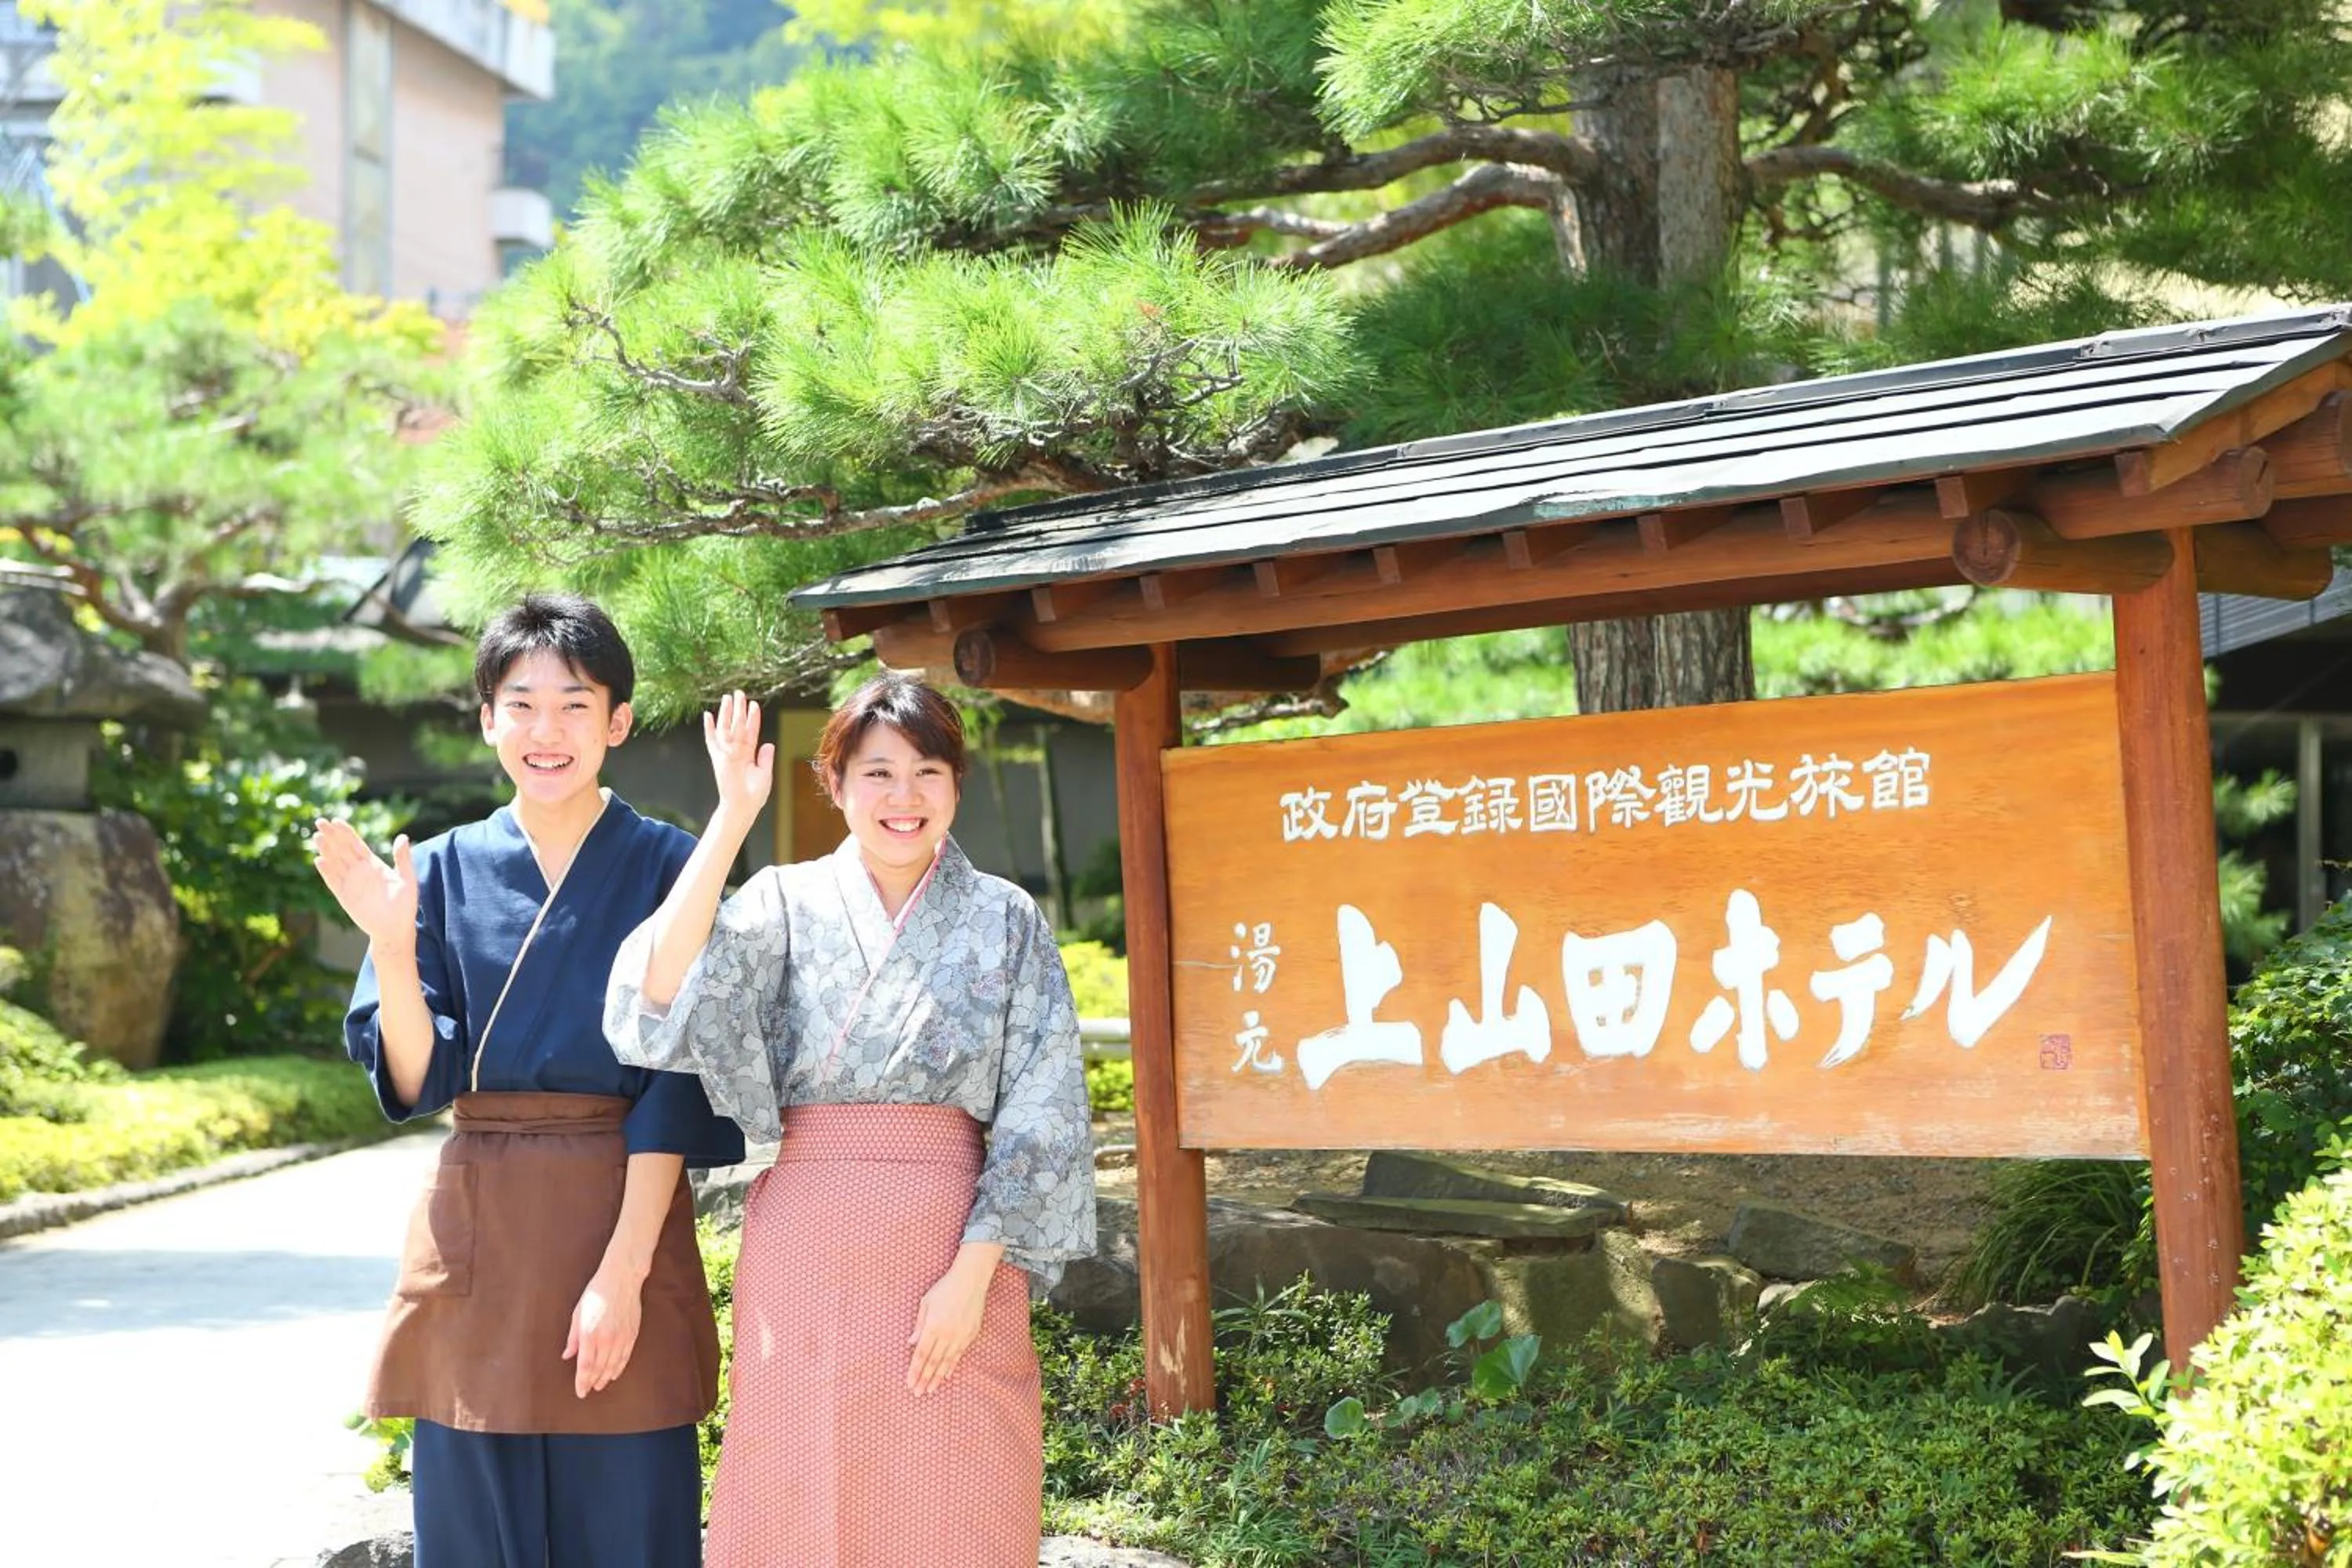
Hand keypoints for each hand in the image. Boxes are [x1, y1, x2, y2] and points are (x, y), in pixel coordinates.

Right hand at [310, 819, 418, 949]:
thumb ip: (402, 859)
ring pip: (335, 862)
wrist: (395, 929)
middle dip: (331, 836)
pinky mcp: (344, 896)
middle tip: (320, 821)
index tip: (336, 820)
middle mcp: (359, 871)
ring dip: (326, 850)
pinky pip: (333, 881)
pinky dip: (327, 871)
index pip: (356, 844)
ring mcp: (351, 883)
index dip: (346, 832)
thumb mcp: (407, 879)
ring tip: (317, 837)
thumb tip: (403, 837)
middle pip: (342, 849)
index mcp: (373, 864)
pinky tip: (319, 860)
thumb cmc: (404, 905)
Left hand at [564, 1263, 643, 1397]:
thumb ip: (573, 1337)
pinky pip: (625, 1357)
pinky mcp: (632, 1334)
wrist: (622, 1278)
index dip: (582, 1382)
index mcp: (589, 1333)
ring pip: (612, 1366)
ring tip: (599, 1385)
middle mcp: (606, 1338)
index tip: (580, 1391)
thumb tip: (567, 1355)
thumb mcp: (578, 1312)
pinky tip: (614, 1374)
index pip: (585, 1366)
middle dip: (592, 1382)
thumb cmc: (597, 1292)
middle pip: (599, 1369)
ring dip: (605, 1378)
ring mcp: (621, 1337)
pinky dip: (619, 1368)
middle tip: (588, 1390)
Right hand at [705, 690, 775, 817]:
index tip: (754, 704)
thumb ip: (765, 758)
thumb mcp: (765, 774)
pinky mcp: (718, 758)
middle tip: (739, 692)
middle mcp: (737, 751)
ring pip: (726, 728)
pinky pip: (712, 740)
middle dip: (739, 709)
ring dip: (726, 713)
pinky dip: (709, 728)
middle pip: (738, 725)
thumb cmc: (754, 795)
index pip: (751, 731)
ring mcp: (727, 753)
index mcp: (749, 754)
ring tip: (728, 697)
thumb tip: (769, 743)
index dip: (753, 718)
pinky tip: (708, 715)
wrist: (743, 806)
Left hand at [906, 1246, 998, 1395]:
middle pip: (933, 1361)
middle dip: (924, 1378)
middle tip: (918, 1393)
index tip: (910, 1383)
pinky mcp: (971, 1334)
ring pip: (947, 1361)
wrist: (971, 1280)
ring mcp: (960, 1335)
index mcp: (933, 1326)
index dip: (915, 1370)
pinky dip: (952, 1366)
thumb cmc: (945, 1288)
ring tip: (930, 1390)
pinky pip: (959, 1354)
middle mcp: (947, 1334)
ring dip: (937, 1377)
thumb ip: (919, 1325)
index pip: (921, 1354)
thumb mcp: (926, 1303)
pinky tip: (946, 1375)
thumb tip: (912, 1343)